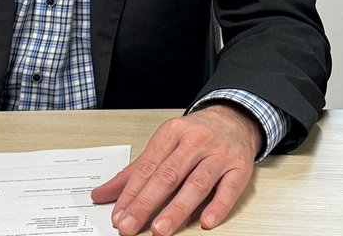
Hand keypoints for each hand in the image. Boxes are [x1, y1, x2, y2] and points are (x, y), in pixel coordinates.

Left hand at [92, 104, 262, 235]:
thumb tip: (102, 195)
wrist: (236, 118)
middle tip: (130, 225)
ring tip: (161, 229)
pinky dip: (218, 205)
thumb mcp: (165, 144)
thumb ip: (134, 172)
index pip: (147, 166)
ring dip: (177, 208)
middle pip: (168, 175)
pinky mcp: (240, 167)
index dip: (131, 192)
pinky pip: (230, 188)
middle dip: (146, 203)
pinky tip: (205, 221)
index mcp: (173, 132)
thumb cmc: (197, 134)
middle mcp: (196, 141)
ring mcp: (220, 154)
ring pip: (197, 183)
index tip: (118, 215)